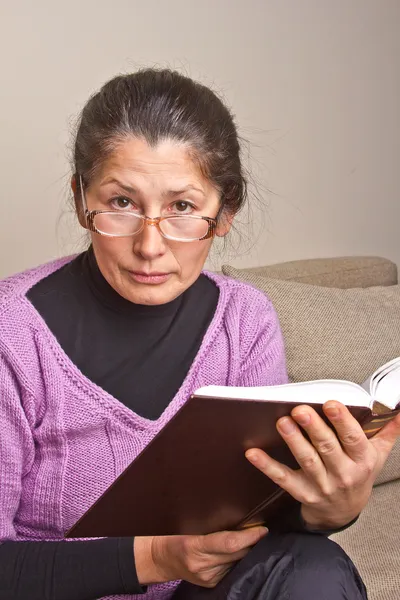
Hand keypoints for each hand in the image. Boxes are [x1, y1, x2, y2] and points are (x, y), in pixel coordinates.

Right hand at [134, 526, 266, 586]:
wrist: (160, 558)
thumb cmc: (173, 534)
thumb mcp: (189, 524)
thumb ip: (212, 524)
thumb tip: (241, 517)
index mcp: (194, 546)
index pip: (229, 542)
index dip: (249, 536)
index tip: (263, 528)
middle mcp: (202, 565)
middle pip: (237, 554)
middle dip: (252, 543)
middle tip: (262, 530)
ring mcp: (207, 578)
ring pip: (237, 562)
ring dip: (247, 552)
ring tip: (254, 539)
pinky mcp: (211, 584)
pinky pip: (232, 569)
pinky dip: (238, 559)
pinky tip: (242, 551)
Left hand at [245, 401, 399, 529]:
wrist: (344, 512)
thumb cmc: (359, 475)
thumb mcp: (377, 455)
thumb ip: (387, 432)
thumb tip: (398, 410)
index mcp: (362, 461)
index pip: (353, 439)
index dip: (342, 421)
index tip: (331, 404)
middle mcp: (343, 474)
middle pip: (327, 448)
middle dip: (314, 428)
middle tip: (300, 409)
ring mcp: (321, 485)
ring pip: (306, 461)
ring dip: (293, 441)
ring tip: (282, 423)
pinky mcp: (302, 493)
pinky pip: (283, 478)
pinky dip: (267, 466)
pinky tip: (253, 453)